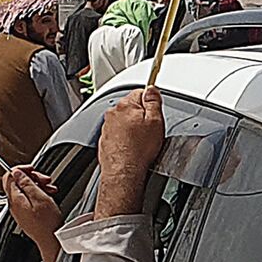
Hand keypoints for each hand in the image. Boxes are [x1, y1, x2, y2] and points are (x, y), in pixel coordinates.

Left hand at [5, 167, 63, 261]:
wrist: (52, 240)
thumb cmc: (48, 223)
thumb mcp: (39, 197)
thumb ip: (26, 183)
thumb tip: (16, 172)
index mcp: (15, 199)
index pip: (9, 177)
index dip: (21, 169)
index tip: (32, 169)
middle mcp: (14, 205)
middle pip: (17, 183)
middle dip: (32, 178)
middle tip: (45, 180)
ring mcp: (20, 211)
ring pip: (24, 190)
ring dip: (37, 186)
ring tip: (49, 189)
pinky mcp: (26, 215)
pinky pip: (28, 200)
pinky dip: (38, 195)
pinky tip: (47, 197)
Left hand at [96, 86, 163, 219]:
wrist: (123, 172)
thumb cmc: (138, 150)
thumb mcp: (156, 121)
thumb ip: (154, 101)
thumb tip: (152, 89)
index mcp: (126, 105)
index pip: (140, 92)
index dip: (151, 102)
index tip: (155, 111)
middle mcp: (113, 113)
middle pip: (131, 107)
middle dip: (141, 115)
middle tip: (150, 129)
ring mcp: (107, 127)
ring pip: (124, 121)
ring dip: (133, 127)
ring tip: (141, 141)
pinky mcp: (105, 139)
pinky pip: (118, 134)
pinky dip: (125, 138)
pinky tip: (133, 147)